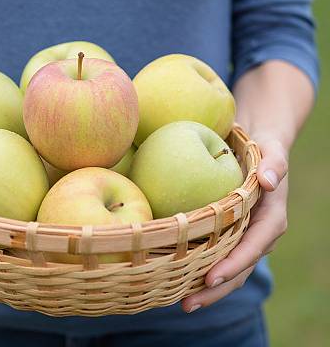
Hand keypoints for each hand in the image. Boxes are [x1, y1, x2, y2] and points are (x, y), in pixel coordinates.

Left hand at [181, 133, 288, 312]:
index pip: (253, 247)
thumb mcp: (271, 150)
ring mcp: (241, 235)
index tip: (211, 277)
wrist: (257, 146)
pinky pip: (214, 253)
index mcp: (270, 220)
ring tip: (182, 303)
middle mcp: (256, 234)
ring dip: (206, 287)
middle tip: (188, 304)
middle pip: (238, 268)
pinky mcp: (227, 231)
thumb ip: (274, 163)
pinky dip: (199, 267)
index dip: (234, 265)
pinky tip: (176, 276)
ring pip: (226, 267)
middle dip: (216, 289)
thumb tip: (270, 181)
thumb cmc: (262, 148)